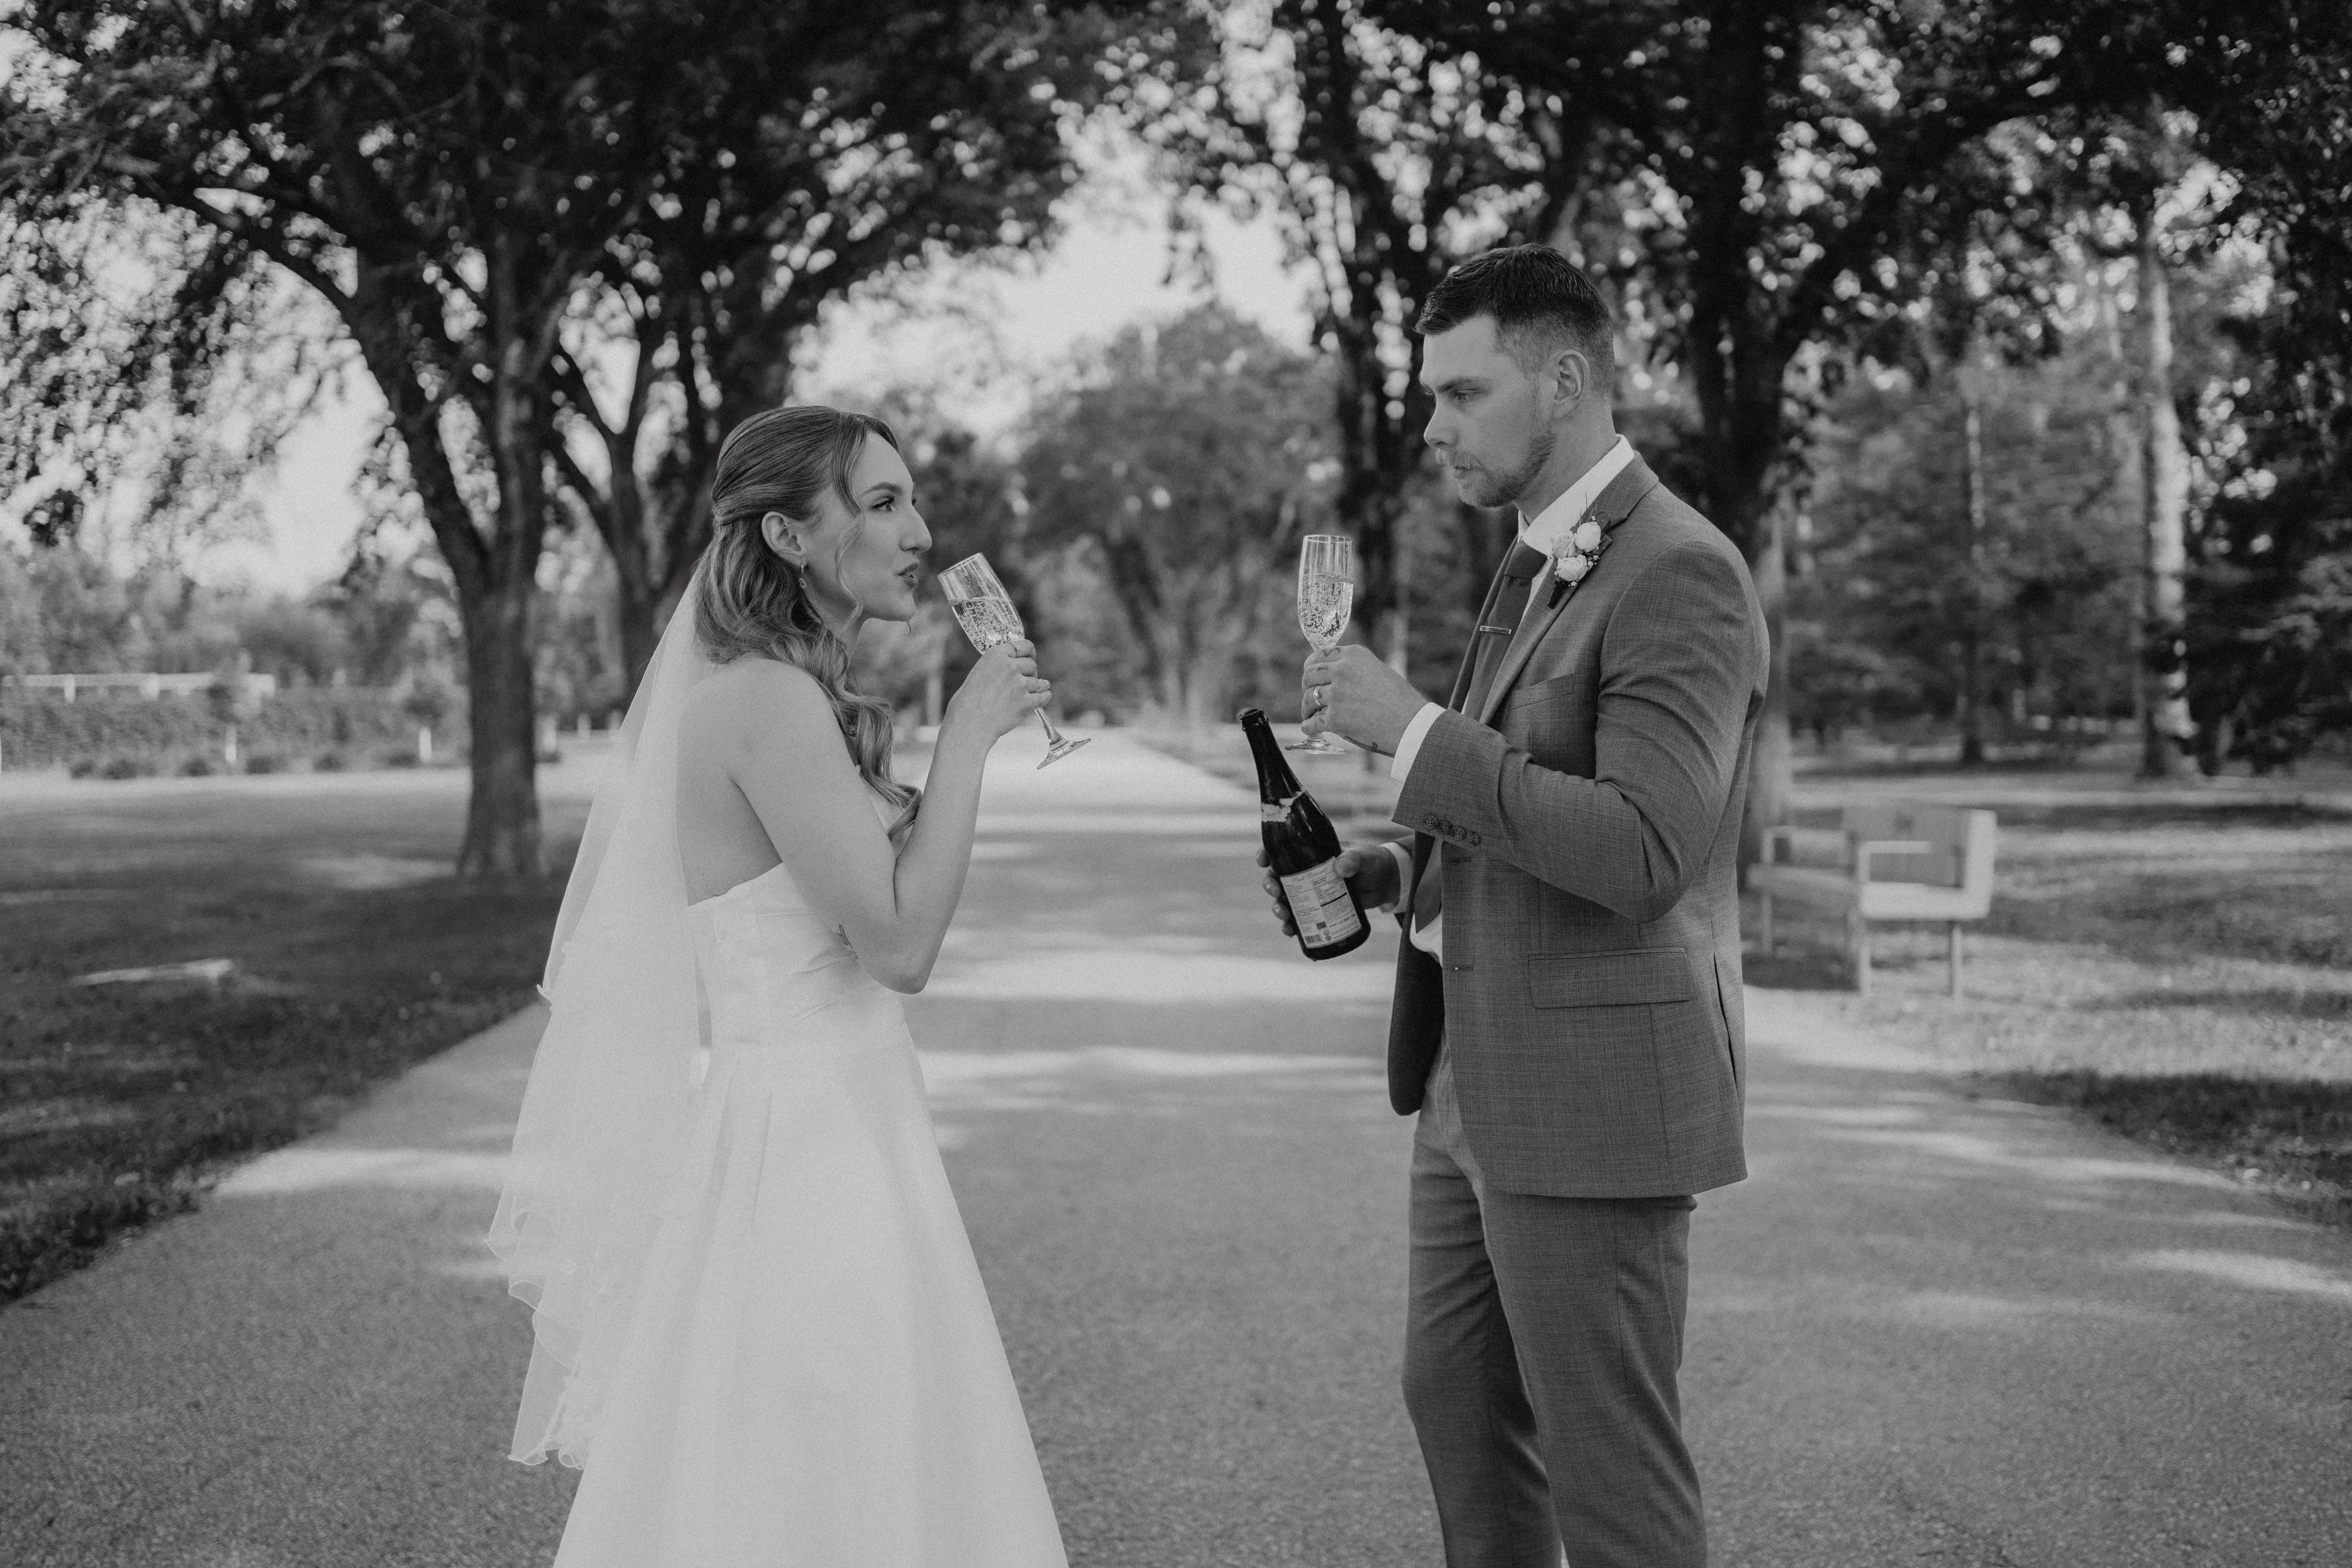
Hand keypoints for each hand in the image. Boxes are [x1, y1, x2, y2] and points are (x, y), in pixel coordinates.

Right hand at [943, 638, 1048, 742]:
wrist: (969, 722)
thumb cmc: (970, 699)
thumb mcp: (981, 671)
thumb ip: (999, 665)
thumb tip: (1017, 664)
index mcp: (996, 655)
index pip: (1024, 646)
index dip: (1030, 652)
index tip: (1031, 657)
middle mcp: (1009, 666)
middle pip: (1031, 665)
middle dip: (1029, 673)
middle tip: (1023, 682)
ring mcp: (1019, 684)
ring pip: (1039, 682)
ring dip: (1038, 687)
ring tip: (1034, 691)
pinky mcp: (1025, 702)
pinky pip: (1043, 697)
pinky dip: (1044, 698)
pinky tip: (1043, 697)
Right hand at [1256, 844, 1396, 938]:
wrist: (1385, 882)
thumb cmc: (1371, 863)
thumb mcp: (1362, 858)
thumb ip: (1352, 860)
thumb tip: (1340, 868)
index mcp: (1311, 855)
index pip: (1283, 851)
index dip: (1268, 855)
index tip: (1263, 861)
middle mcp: (1306, 874)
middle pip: (1278, 878)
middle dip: (1271, 886)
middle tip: (1276, 891)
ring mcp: (1312, 893)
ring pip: (1286, 900)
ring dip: (1278, 908)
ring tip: (1283, 915)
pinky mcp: (1319, 910)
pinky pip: (1300, 919)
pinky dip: (1292, 926)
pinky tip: (1290, 932)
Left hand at [1301, 644, 1427, 755]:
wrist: (1411, 723)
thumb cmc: (1400, 700)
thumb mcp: (1377, 670)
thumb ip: (1354, 668)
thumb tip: (1332, 675)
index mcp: (1353, 655)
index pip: (1319, 655)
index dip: (1310, 667)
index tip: (1309, 675)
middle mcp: (1342, 670)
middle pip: (1309, 676)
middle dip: (1307, 687)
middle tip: (1310, 697)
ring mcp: (1337, 694)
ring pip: (1308, 699)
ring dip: (1307, 708)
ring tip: (1311, 715)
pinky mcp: (1335, 718)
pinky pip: (1312, 722)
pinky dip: (1309, 726)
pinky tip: (1310, 728)